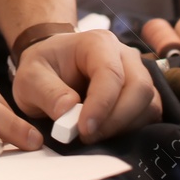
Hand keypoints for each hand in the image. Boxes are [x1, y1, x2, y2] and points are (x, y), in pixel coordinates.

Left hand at [11, 30, 160, 142]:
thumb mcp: (30, 77)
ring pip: (148, 105)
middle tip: (86, 136)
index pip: (110, 73)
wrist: (53, 64)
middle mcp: (125, 55)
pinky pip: (149, 116)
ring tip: (92, 135)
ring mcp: (138, 74)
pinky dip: (131, 130)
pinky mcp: (142, 95)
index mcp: (98, 43)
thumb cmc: (44, 68)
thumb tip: (67, 111)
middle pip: (139, 88)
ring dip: (124, 128)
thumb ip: (46, 92)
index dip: (101, 105)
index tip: (83, 130)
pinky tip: (106, 134)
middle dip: (116, 120)